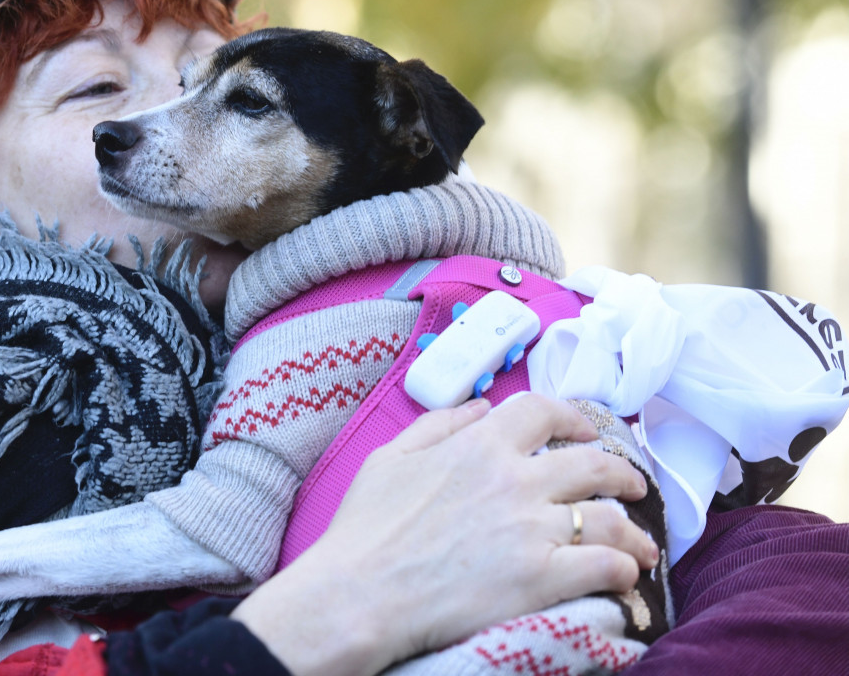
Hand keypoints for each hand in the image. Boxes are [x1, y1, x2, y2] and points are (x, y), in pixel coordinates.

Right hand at [232, 394, 657, 675]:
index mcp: (479, 446)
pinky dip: (623, 570)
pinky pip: (605, 566)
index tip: (587, 434)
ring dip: (635, 532)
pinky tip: (625, 577)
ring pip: (611, 519)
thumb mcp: (390, 458)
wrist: (358, 593)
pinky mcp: (541, 578)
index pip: (544, 412)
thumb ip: (438, 424)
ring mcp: (532, 529)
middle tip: (635, 486)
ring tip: (643, 546)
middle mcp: (516, 480)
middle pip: (594, 464)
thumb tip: (482, 407)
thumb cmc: (365, 529)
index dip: (574, 419)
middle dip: (624, 473)